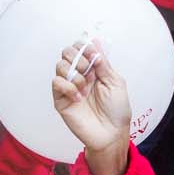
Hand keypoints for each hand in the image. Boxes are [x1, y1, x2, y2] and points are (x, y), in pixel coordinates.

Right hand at [51, 37, 132, 174]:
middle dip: (78, 57)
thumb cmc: (117, 110)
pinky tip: (78, 97)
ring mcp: (69, 87)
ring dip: (74, 73)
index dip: (84, 47)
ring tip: (85, 87)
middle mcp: (79, 75)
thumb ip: (103, 63)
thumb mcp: (115, 82)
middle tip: (89, 71)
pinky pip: (56, 83)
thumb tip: (95, 41)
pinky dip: (67, 86)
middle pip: (67, 52)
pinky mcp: (61, 100)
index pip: (80, 48)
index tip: (93, 55)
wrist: (111, 133)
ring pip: (60, 65)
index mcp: (93, 69)